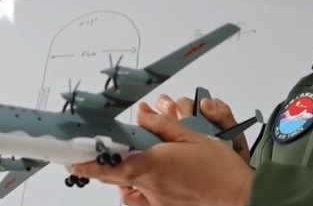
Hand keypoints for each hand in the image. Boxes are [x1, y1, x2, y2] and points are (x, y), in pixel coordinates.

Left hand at [71, 102, 252, 205]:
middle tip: (112, 152)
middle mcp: (151, 187)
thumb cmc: (221, 171)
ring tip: (143, 164)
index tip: (73, 160)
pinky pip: (142, 201)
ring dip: (128, 178)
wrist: (239, 197)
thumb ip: (163, 125)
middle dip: (111, 165)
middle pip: (117, 177)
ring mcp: (157, 201)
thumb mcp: (193, 137)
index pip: (111, 165)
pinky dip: (141, 191)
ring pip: (129, 190)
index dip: (88, 163)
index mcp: (154, 165)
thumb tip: (143, 115)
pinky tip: (154, 180)